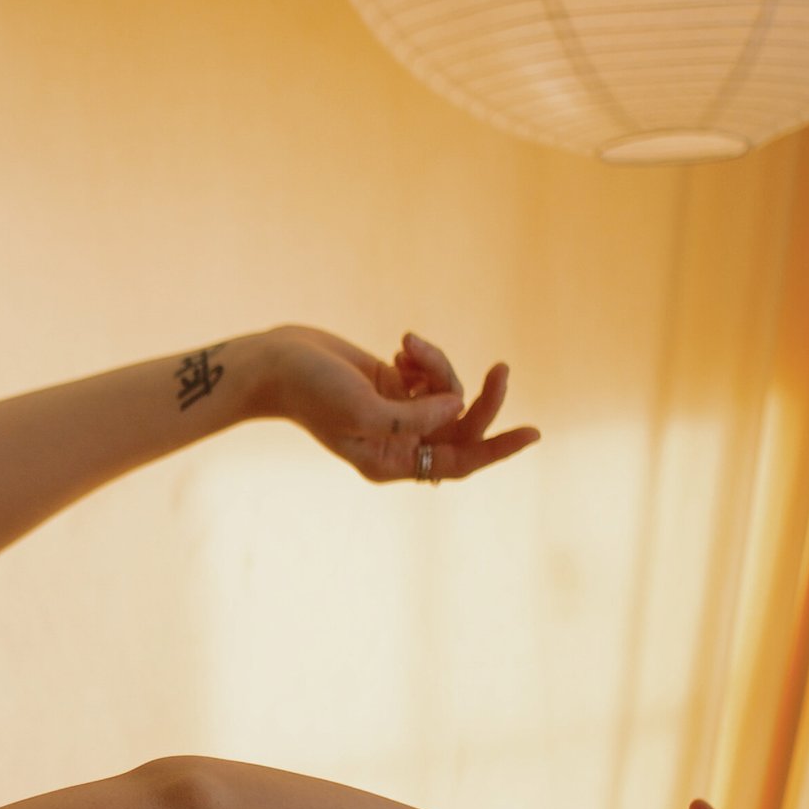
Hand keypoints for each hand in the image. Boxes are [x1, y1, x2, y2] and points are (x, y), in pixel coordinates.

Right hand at [271, 326, 540, 486]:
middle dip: (481, 397)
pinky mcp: (395, 384)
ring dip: (437, 365)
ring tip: (407, 345)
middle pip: (462, 426)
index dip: (497, 450)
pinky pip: (432, 373)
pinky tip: (400, 345)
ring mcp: (399, 413)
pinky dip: (424, 356)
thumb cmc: (310, 389)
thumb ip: (413, 415)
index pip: (457, 464)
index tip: (533, 434)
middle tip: (502, 368)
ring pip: (447, 392)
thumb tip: (456, 406)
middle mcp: (399, 442)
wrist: (275, 362)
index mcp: (390, 463)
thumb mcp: (363, 407)